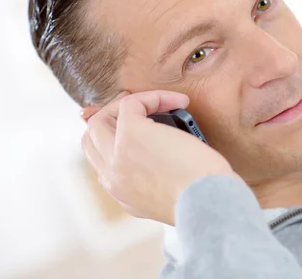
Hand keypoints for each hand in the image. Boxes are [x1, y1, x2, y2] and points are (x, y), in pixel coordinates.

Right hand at [81, 90, 241, 224]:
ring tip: (163, 103)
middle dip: (116, 118)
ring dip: (131, 105)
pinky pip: (131, 104)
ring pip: (101, 119)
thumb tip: (166, 153)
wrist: (208, 203)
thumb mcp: (175, 196)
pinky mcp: (131, 134)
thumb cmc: (206, 198)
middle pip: (93, 137)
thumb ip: (160, 181)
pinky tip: (179, 101)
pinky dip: (154, 97)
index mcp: (123, 194)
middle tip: (148, 111)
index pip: (102, 161)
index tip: (146, 128)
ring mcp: (117, 155)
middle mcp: (113, 177)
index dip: (117, 139)